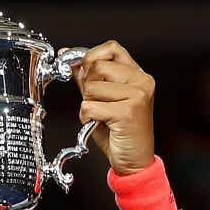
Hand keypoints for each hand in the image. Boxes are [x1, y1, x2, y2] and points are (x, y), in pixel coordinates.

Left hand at [74, 42, 155, 175]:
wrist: (135, 161)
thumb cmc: (119, 133)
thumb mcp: (102, 100)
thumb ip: (89, 78)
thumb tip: (68, 57)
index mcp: (137, 74)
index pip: (110, 48)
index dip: (91, 58)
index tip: (84, 73)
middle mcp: (141, 80)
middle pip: (97, 66)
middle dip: (87, 86)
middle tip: (96, 103)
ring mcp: (137, 95)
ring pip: (92, 87)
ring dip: (87, 104)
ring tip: (100, 116)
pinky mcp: (128, 112)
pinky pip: (91, 106)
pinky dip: (87, 117)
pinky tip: (98, 124)